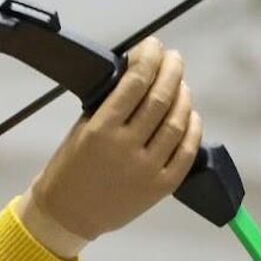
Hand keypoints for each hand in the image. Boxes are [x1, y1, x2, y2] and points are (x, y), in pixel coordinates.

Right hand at [21, 37, 201, 251]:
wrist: (68, 215)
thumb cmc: (69, 170)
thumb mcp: (81, 130)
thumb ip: (110, 106)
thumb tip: (138, 77)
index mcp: (100, 130)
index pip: (135, 82)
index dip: (149, 57)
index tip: (153, 45)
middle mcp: (126, 148)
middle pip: (161, 98)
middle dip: (171, 70)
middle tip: (173, 57)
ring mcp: (147, 169)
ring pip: (177, 121)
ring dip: (183, 95)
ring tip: (180, 84)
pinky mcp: (161, 186)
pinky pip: (186, 151)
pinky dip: (192, 127)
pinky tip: (190, 114)